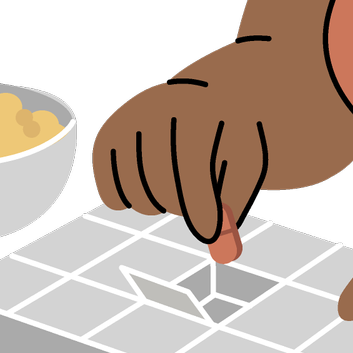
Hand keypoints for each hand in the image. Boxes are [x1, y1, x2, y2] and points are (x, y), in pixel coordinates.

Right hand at [90, 39, 352, 262]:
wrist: (210, 99)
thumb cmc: (230, 138)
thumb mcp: (245, 164)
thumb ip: (234, 205)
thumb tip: (223, 253)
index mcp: (201, 106)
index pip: (193, 163)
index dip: (201, 204)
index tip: (209, 233)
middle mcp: (161, 104)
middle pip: (161, 179)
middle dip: (181, 205)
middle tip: (194, 204)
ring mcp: (131, 116)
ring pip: (134, 186)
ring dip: (156, 204)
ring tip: (174, 191)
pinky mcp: (110, 131)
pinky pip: (107, 182)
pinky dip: (124, 198)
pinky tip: (146, 190)